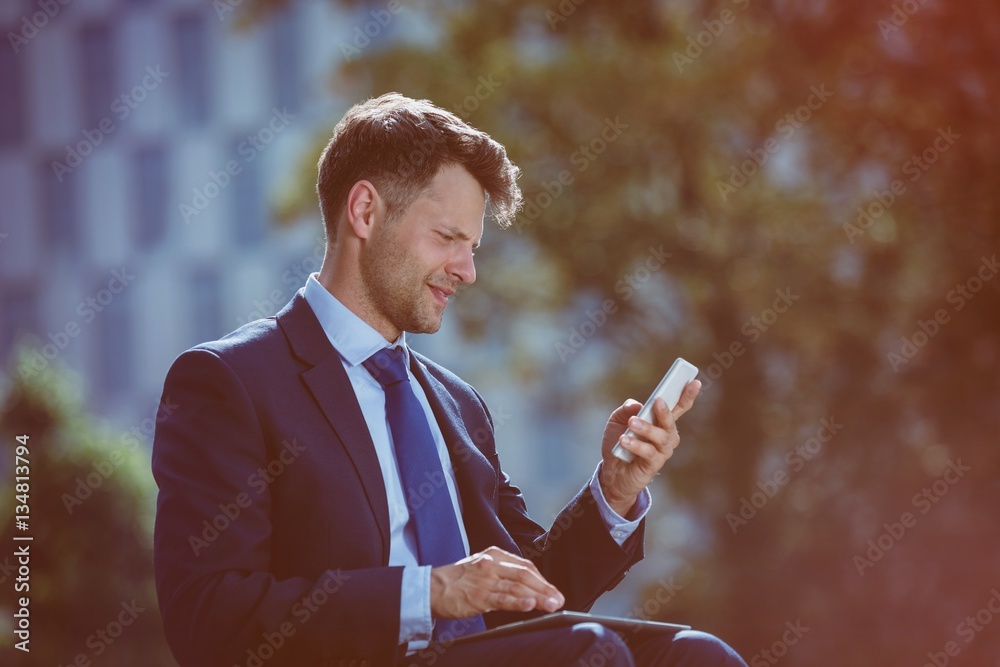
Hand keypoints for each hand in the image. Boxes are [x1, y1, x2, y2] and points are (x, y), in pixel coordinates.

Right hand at [430, 546, 564, 618]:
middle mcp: (491, 564)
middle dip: (545, 588)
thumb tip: (526, 587)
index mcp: (493, 555)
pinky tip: (530, 604)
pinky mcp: (478, 596)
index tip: (552, 590)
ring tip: (552, 604)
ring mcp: (485, 580)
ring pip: (517, 586)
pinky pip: (502, 598)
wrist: (430, 588)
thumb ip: (501, 573)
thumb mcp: (480, 568)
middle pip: (525, 574)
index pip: (525, 565)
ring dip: (538, 596)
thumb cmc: (456, 581)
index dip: (541, 579)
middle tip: (559, 599)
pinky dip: (518, 601)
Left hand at [598, 380, 700, 515]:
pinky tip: (624, 440)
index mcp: (661, 421)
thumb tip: (638, 405)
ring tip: (631, 423)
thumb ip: (626, 409)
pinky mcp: (654, 465)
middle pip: (672, 421)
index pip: (678, 406)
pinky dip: (636, 444)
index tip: (694, 382)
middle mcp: (666, 436)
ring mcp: (662, 451)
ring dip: (646, 428)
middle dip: (666, 411)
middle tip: (657, 401)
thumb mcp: (617, 420)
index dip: (688, 395)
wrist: (612, 471)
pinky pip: (649, 453)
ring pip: (661, 437)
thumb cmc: (618, 442)